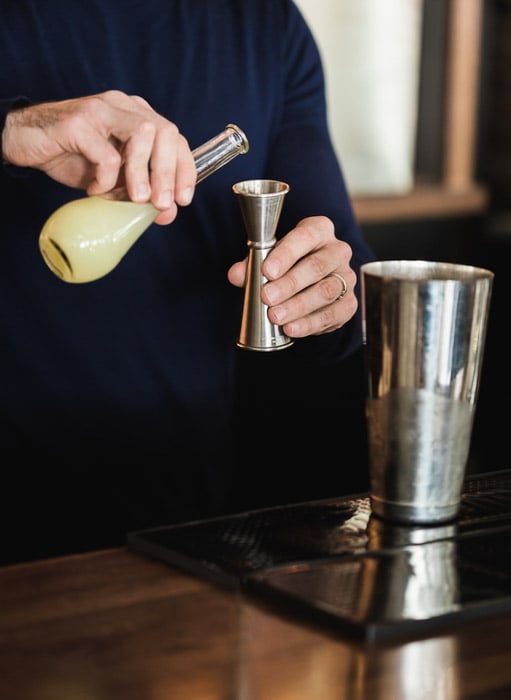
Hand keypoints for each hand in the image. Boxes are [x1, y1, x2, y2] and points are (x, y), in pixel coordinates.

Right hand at [1, 90, 196, 224]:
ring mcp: (102, 110)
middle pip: (165, 132)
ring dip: (143, 172)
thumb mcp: (113, 178)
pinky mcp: (79, 122)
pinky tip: (95, 190)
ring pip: (142, 135)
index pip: (175, 137)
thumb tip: (168, 213)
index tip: (183, 199)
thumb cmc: (73, 157)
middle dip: (168, 173)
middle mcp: (124, 106)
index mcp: (138, 116)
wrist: (27, 142)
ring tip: (135, 198)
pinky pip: (106, 153)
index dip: (184, 169)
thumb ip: (140, 191)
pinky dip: (106, 178)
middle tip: (161, 204)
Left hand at [228, 215, 357, 337]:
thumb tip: (236, 275)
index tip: (267, 270)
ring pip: (326, 291)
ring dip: (298, 306)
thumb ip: (251, 266)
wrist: (309, 286)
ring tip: (276, 316)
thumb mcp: (268, 260)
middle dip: (290, 283)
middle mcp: (337, 251)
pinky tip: (291, 328)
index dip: (286, 253)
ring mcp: (346, 278)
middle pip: (317, 266)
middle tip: (267, 297)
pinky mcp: (349, 303)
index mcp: (319, 230)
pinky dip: (310, 324)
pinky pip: (333, 314)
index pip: (306, 236)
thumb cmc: (288, 266)